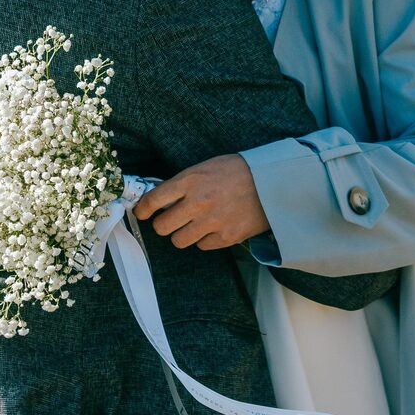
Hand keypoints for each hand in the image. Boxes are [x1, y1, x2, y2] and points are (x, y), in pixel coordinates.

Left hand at [132, 154, 269, 250]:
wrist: (272, 182)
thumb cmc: (238, 171)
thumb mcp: (206, 167)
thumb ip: (184, 183)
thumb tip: (162, 199)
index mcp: (190, 181)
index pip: (154, 200)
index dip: (142, 209)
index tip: (141, 213)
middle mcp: (197, 203)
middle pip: (162, 226)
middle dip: (163, 224)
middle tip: (170, 220)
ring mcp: (212, 222)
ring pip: (179, 241)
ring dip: (182, 234)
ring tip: (193, 226)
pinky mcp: (226, 238)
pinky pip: (202, 246)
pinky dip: (204, 239)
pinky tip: (213, 228)